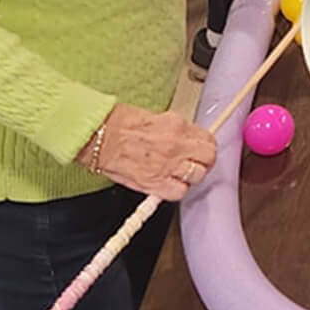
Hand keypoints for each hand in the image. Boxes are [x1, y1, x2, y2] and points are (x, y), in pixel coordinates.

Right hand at [85, 103, 215, 200]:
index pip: (208, 139)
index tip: (202, 150)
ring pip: (197, 176)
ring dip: (191, 176)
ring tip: (181, 175)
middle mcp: (176, 146)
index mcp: (178, 126)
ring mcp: (167, 165)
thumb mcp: (157, 117)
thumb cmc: (120, 124)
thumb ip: (176, 130)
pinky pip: (178, 192)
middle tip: (196, 163)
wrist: (100, 136)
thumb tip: (188, 138)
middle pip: (209, 158)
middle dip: (205, 161)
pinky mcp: (155, 182)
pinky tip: (169, 185)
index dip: (206, 147)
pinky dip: (176, 191)